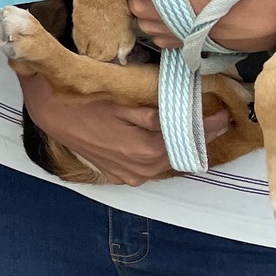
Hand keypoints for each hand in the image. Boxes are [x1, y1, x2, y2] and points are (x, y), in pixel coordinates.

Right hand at [22, 71, 229, 184]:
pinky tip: (160, 137)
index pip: (189, 140)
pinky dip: (159, 152)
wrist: (50, 112)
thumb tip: (188, 110)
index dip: (210, 126)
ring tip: (189, 125)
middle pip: (181, 154)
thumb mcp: (123, 100)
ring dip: (178, 144)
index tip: (225, 113)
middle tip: (213, 117)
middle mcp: (141, 169)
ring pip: (166, 161)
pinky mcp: (119, 175)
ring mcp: (129, 175)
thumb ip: (157, 112)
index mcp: (145, 150)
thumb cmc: (85, 102)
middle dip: (198, 135)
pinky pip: (149, 166)